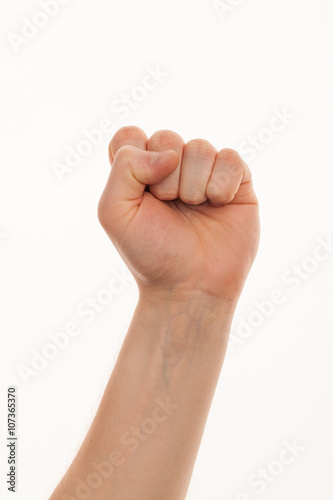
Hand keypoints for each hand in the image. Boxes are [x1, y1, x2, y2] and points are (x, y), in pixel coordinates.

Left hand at [98, 127, 259, 302]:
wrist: (190, 286)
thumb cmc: (150, 253)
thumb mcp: (115, 213)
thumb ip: (124, 168)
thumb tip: (169, 153)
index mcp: (138, 173)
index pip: (130, 135)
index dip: (135, 157)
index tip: (142, 191)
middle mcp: (171, 169)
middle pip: (166, 138)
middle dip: (166, 178)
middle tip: (169, 206)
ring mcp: (204, 174)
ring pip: (200, 147)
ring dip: (194, 185)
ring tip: (195, 209)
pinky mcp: (236, 182)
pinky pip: (230, 158)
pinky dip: (222, 184)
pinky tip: (219, 205)